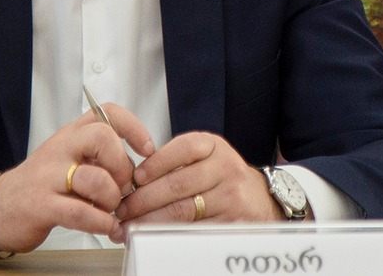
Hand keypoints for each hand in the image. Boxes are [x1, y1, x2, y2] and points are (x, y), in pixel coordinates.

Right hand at [0, 104, 155, 254]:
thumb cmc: (42, 184)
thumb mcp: (69, 158)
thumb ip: (100, 157)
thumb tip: (138, 167)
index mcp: (70, 134)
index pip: (106, 113)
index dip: (133, 127)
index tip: (147, 149)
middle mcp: (60, 149)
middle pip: (101, 137)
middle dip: (122, 165)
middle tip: (123, 186)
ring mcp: (48, 176)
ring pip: (94, 178)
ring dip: (112, 198)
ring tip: (111, 209)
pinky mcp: (41, 205)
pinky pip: (79, 212)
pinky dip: (100, 222)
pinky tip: (105, 226)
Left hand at [115, 131, 280, 225]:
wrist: (260, 199)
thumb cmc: (223, 178)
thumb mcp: (205, 158)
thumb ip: (174, 162)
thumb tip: (133, 181)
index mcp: (214, 147)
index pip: (183, 149)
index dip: (155, 164)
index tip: (134, 177)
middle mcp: (225, 168)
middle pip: (177, 184)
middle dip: (143, 199)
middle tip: (123, 209)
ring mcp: (230, 196)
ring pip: (182, 211)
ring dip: (149, 220)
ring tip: (130, 225)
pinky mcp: (230, 222)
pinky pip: (193, 230)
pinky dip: (168, 235)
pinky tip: (153, 236)